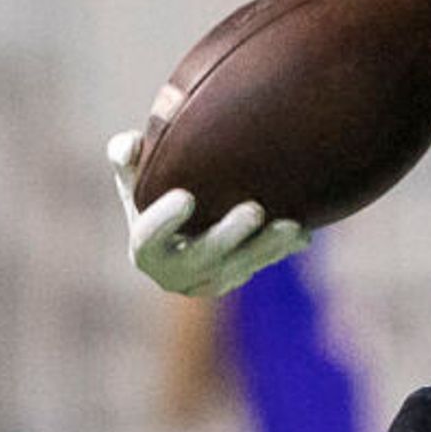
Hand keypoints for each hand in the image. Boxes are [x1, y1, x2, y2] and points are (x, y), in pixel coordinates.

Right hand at [108, 129, 305, 299]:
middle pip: (202, 260)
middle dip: (229, 237)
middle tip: (254, 209)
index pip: (148, 241)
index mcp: (145, 249)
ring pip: (239, 269)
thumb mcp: (135, 169)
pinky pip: (261, 268)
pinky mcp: (237, 280)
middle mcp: (174, 275)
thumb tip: (130, 148)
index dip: (163, 222)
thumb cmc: (158, 183)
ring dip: (267, 248)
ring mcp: (208, 283)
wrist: (189, 211)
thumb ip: (126, 153)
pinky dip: (282, 251)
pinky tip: (304, 234)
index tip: (185, 196)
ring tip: (293, 226)